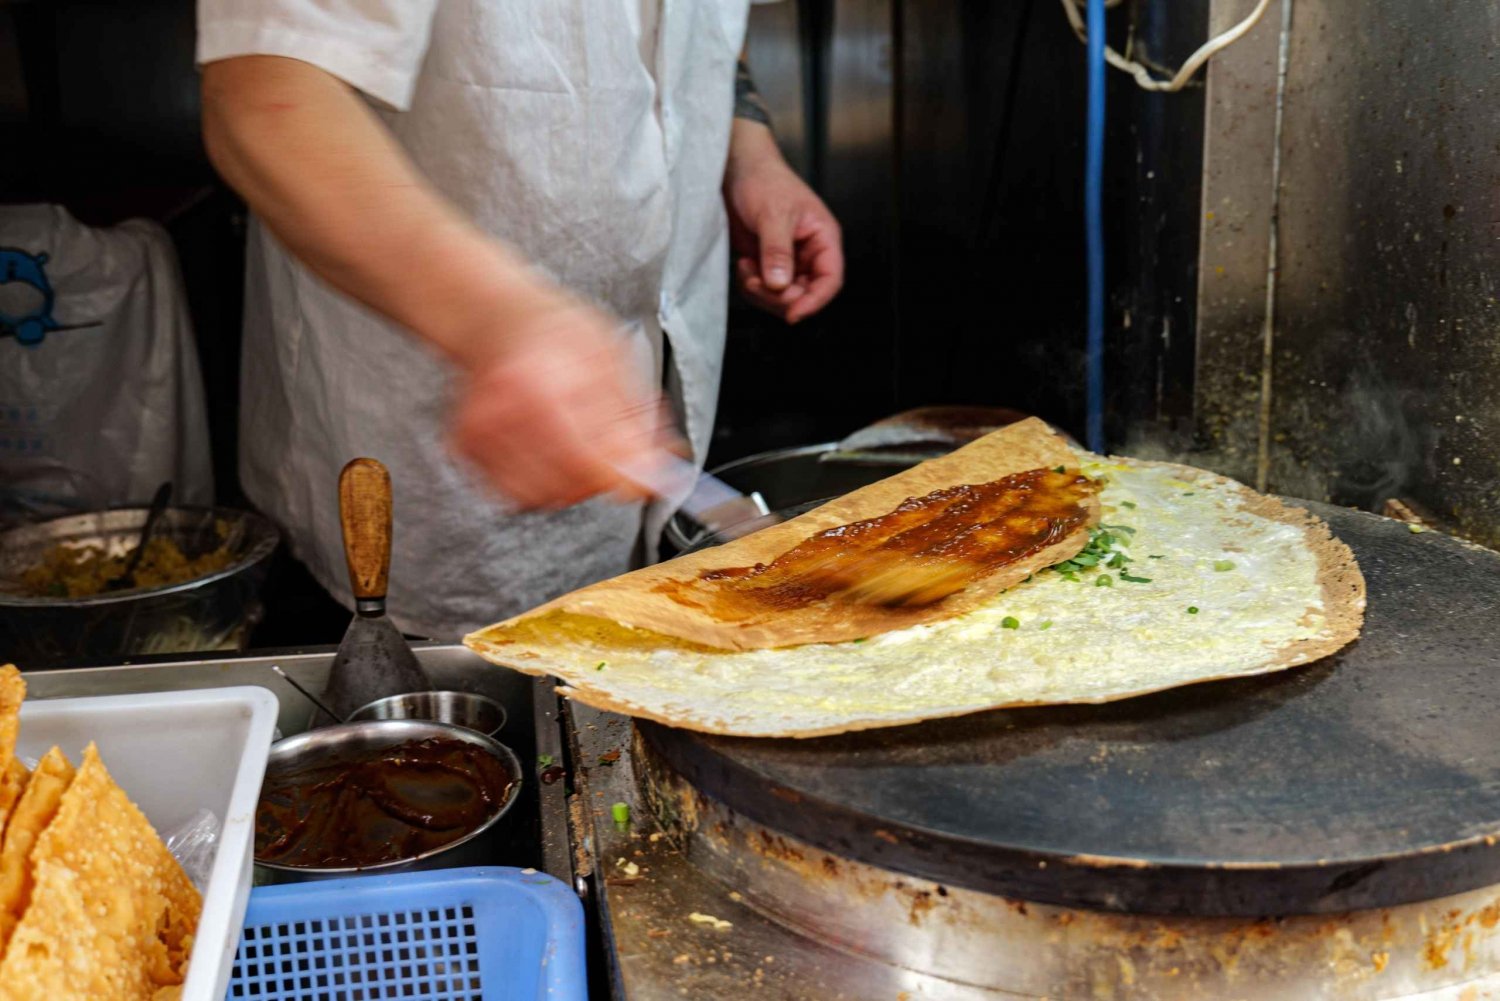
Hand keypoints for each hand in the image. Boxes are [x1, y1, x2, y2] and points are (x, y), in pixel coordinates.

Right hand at [448, 284, 680, 509]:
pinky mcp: (468, 448)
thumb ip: (631, 421)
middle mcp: (502, 414)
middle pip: (563, 488)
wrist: (498, 315)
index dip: (622, 479)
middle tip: (611, 454)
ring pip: (541, 498)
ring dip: (570, 485)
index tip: (642, 479)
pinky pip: (515, 493)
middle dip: (598, 480)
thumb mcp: (611, 360)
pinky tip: (550, 450)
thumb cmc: (557, 330)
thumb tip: (654, 472)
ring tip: (578, 446)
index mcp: (540, 386)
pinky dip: (541, 483)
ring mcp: (479, 434)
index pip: (585, 462)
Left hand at [724, 121, 842, 323]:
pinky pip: (764, 290)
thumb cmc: (763, 180)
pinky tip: (743, 264)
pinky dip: (751, 285)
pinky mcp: (768, 265)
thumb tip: (781, 284)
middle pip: (804, 294)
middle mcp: (809, 253)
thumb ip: (777, 251)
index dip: (815, 301)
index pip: (830, 280)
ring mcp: (788, 261)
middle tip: (755, 282)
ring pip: (783, 297)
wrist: (736, 170)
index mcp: (823, 238)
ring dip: (762, 292)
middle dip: (779, 296)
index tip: (793, 314)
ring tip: (746, 267)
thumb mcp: (772, 214)